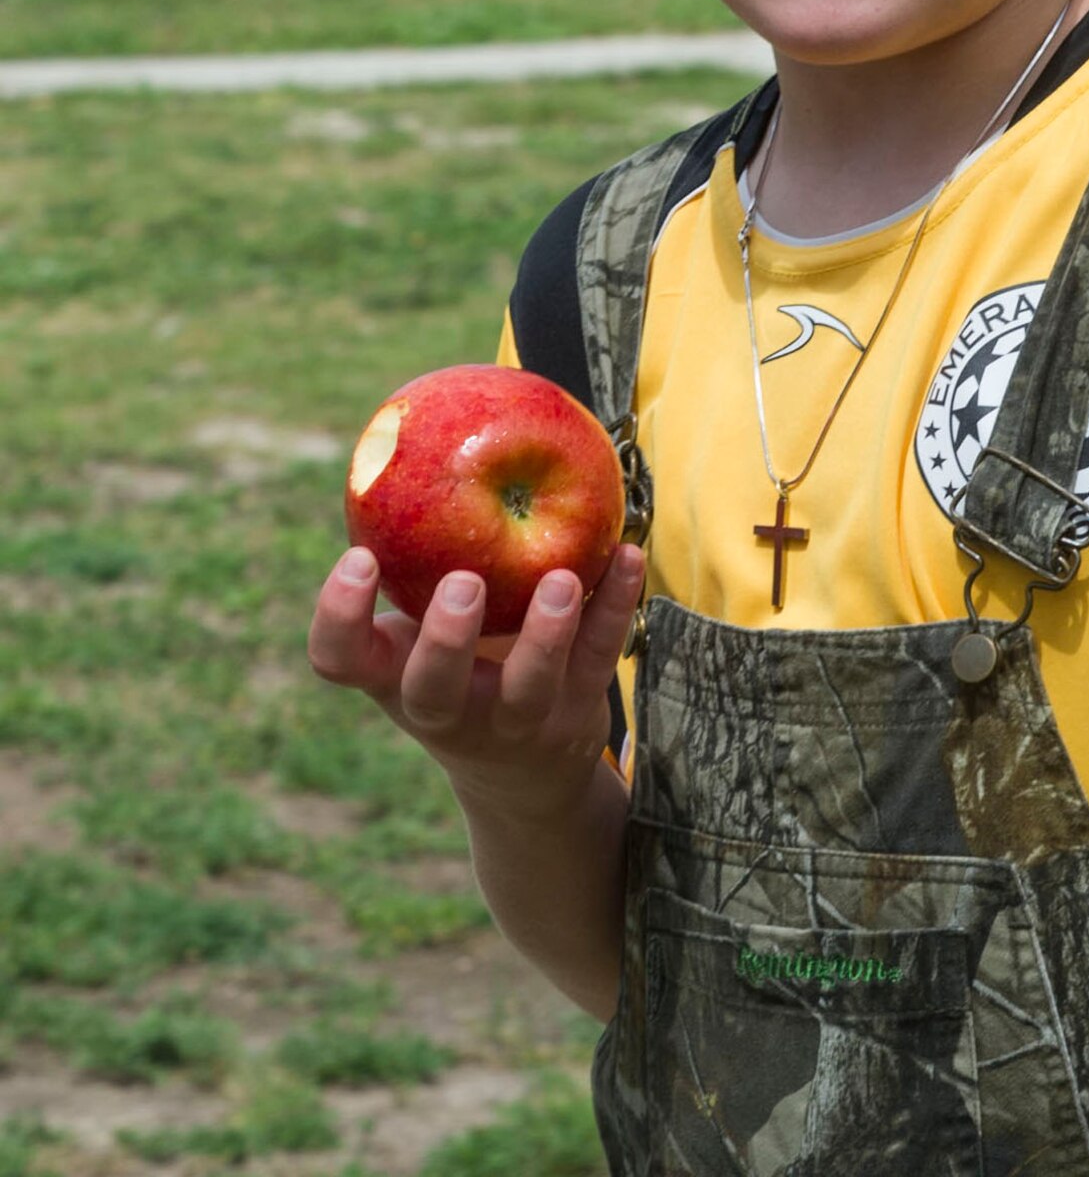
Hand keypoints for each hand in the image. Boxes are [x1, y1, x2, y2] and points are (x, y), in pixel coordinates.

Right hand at [307, 542, 645, 818]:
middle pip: (433, 691)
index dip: (339, 615)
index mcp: (393, 677)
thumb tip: (416, 435)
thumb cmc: (456, 666)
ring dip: (546, 634)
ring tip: (560, 579)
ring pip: (527, 689)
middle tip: (464, 583)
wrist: (521, 773)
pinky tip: (629, 556)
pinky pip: (598, 658)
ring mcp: (513, 721)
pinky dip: (615, 606)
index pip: (341, 660)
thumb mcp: (419, 627)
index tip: (359, 557)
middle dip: (446, 640)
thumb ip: (412, 559)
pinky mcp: (574, 713)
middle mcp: (445, 709)